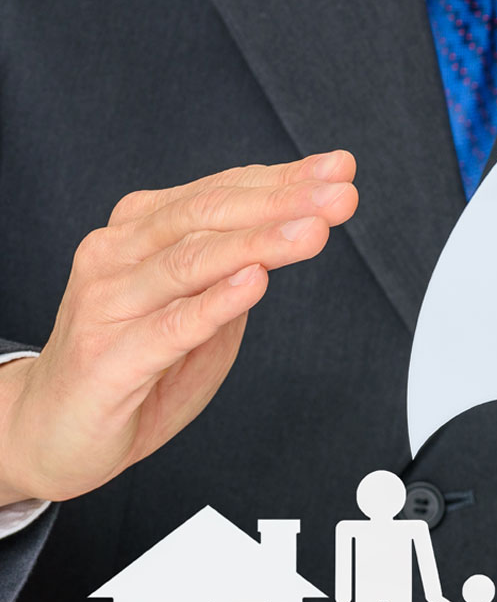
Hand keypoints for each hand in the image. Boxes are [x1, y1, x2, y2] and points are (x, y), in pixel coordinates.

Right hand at [0, 151, 356, 503]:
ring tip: (313, 231)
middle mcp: (119, 254)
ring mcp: (109, 302)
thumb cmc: (131, 369)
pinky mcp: (109, 356)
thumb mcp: (198, 315)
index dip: (283, 180)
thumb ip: (232, 276)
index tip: (339, 170)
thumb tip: (290, 234)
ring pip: (192, 261)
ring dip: (259, 242)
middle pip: (209, 215)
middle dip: (282, 201)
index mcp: (142, 232)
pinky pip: (171, 324)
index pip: (220, 194)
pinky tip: (255, 282)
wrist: (52, 431)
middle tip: (340, 193)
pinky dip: (216, 301)